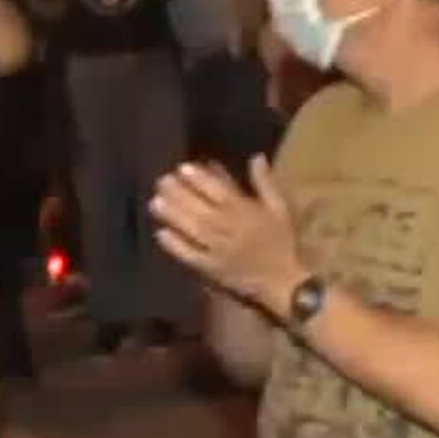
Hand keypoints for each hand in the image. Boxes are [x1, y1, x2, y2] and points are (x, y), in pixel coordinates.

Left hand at [151, 157, 308, 314]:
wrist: (283, 281)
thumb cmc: (282, 241)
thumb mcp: (279, 208)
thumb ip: (265, 182)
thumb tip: (256, 157)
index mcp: (245, 211)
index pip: (219, 190)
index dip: (199, 179)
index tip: (182, 168)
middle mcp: (228, 227)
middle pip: (200, 208)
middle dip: (179, 193)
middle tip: (161, 181)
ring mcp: (218, 249)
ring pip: (192, 229)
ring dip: (173, 216)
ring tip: (155, 202)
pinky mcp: (211, 268)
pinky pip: (191, 256)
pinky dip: (176, 246)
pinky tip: (161, 234)